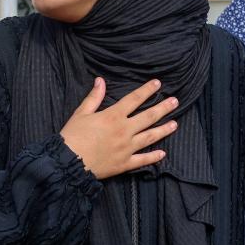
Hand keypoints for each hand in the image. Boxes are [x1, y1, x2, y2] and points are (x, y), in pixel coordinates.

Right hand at [60, 77, 178, 179]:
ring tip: (175, 124)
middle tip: (175, 102)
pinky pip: (142, 160)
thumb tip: (101, 81)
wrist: (68, 162)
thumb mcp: (81, 113)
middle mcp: (124, 131)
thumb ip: (94, 97)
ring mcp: (126, 148)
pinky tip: (163, 154)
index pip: (134, 99)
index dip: (147, 90)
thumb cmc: (72, 136)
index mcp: (113, 116)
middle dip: (163, 108)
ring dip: (164, 130)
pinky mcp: (124, 164)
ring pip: (150, 137)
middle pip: (148, 117)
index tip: (158, 84)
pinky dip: (153, 157)